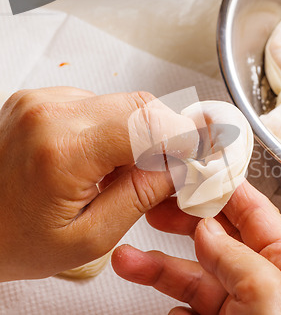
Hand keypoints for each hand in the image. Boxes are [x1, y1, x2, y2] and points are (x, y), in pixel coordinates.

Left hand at [0, 87, 197, 280]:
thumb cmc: (12, 240)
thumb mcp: (89, 236)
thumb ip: (141, 197)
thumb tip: (178, 168)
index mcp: (63, 149)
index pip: (150, 124)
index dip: (185, 138)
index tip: (201, 154)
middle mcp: (50, 112)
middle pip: (141, 106)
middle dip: (167, 135)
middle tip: (172, 168)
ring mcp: (42, 101)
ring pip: (123, 103)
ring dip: (140, 134)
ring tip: (126, 172)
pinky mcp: (40, 100)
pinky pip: (99, 105)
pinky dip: (115, 130)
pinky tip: (103, 160)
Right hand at [112, 181, 280, 314]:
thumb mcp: (270, 300)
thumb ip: (239, 258)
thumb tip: (210, 228)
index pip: (257, 214)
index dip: (227, 188)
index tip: (197, 170)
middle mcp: (265, 284)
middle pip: (219, 238)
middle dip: (185, 220)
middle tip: (156, 205)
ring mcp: (238, 308)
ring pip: (193, 274)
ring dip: (159, 264)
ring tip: (129, 257)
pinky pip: (186, 308)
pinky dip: (168, 303)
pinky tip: (161, 305)